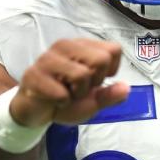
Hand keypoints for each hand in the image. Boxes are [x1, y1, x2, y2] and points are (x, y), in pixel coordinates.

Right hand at [9, 39, 129, 126]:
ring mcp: (47, 58)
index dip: (109, 71)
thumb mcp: (93, 102)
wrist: (35, 112)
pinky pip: (62, 92)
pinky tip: (53, 99)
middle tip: (78, 89)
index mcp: (82, 47)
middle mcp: (65, 46)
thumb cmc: (64, 100)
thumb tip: (125, 88)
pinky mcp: (33, 74)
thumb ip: (109, 95)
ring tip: (65, 93)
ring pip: (82, 74)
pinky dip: (62, 102)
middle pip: (101, 59)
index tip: (95, 81)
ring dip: (77, 94)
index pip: (113, 50)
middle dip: (94, 83)